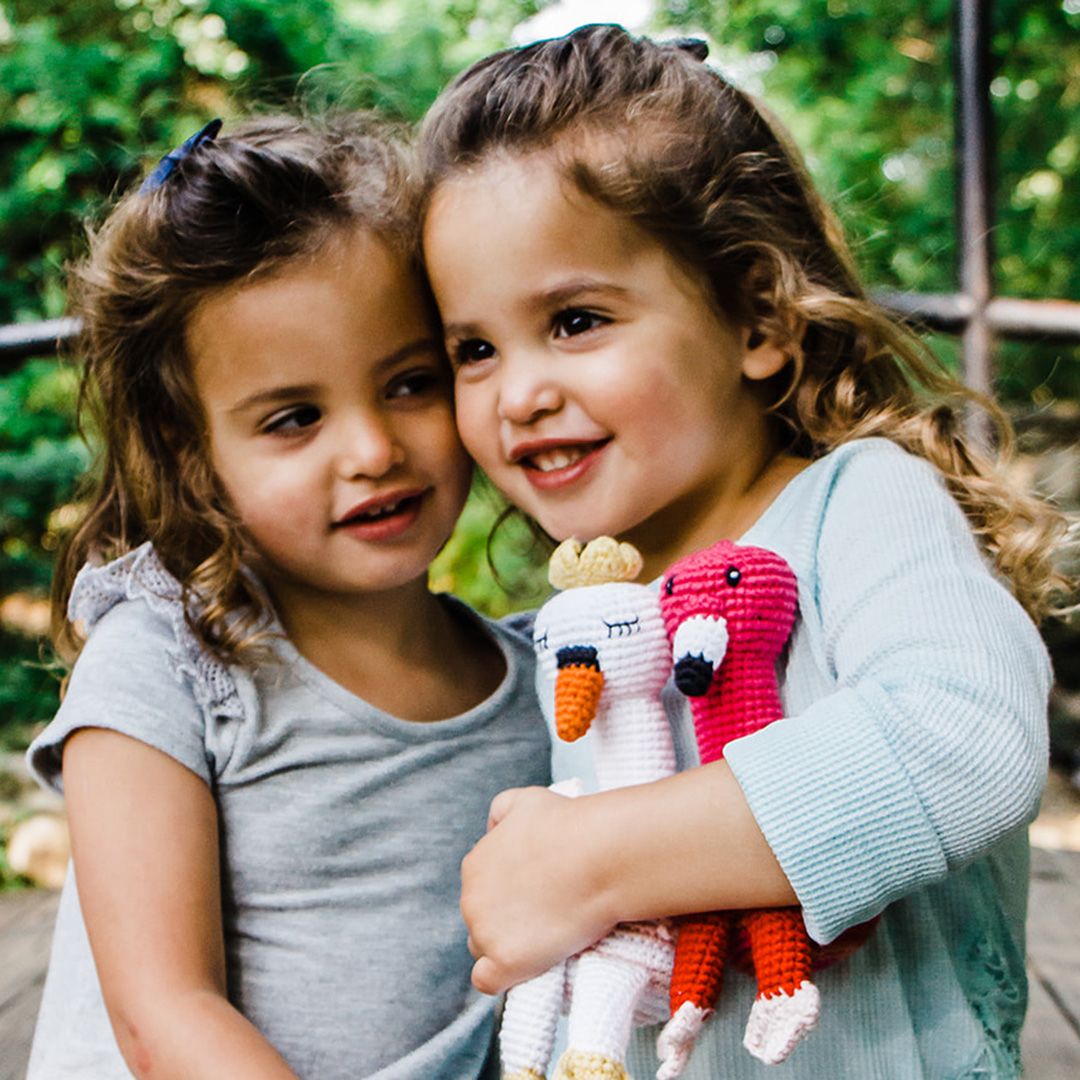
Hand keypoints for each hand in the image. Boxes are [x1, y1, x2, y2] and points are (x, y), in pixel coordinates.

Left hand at [460, 786, 615, 994]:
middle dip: (506, 920)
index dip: (506, 895)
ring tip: (543, 939)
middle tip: (545, 915)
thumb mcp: (525, 800)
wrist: (598, 855)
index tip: (534, 894)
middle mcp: (471, 899)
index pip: (481, 890)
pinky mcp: (506, 961)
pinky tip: (523, 968)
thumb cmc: (568, 824)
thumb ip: (500, 812)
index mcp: (474, 864)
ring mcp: (486, 932)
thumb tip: (492, 830)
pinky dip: (501, 977)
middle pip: (480, 920)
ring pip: (485, 949)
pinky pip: (487, 980)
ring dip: (506, 946)